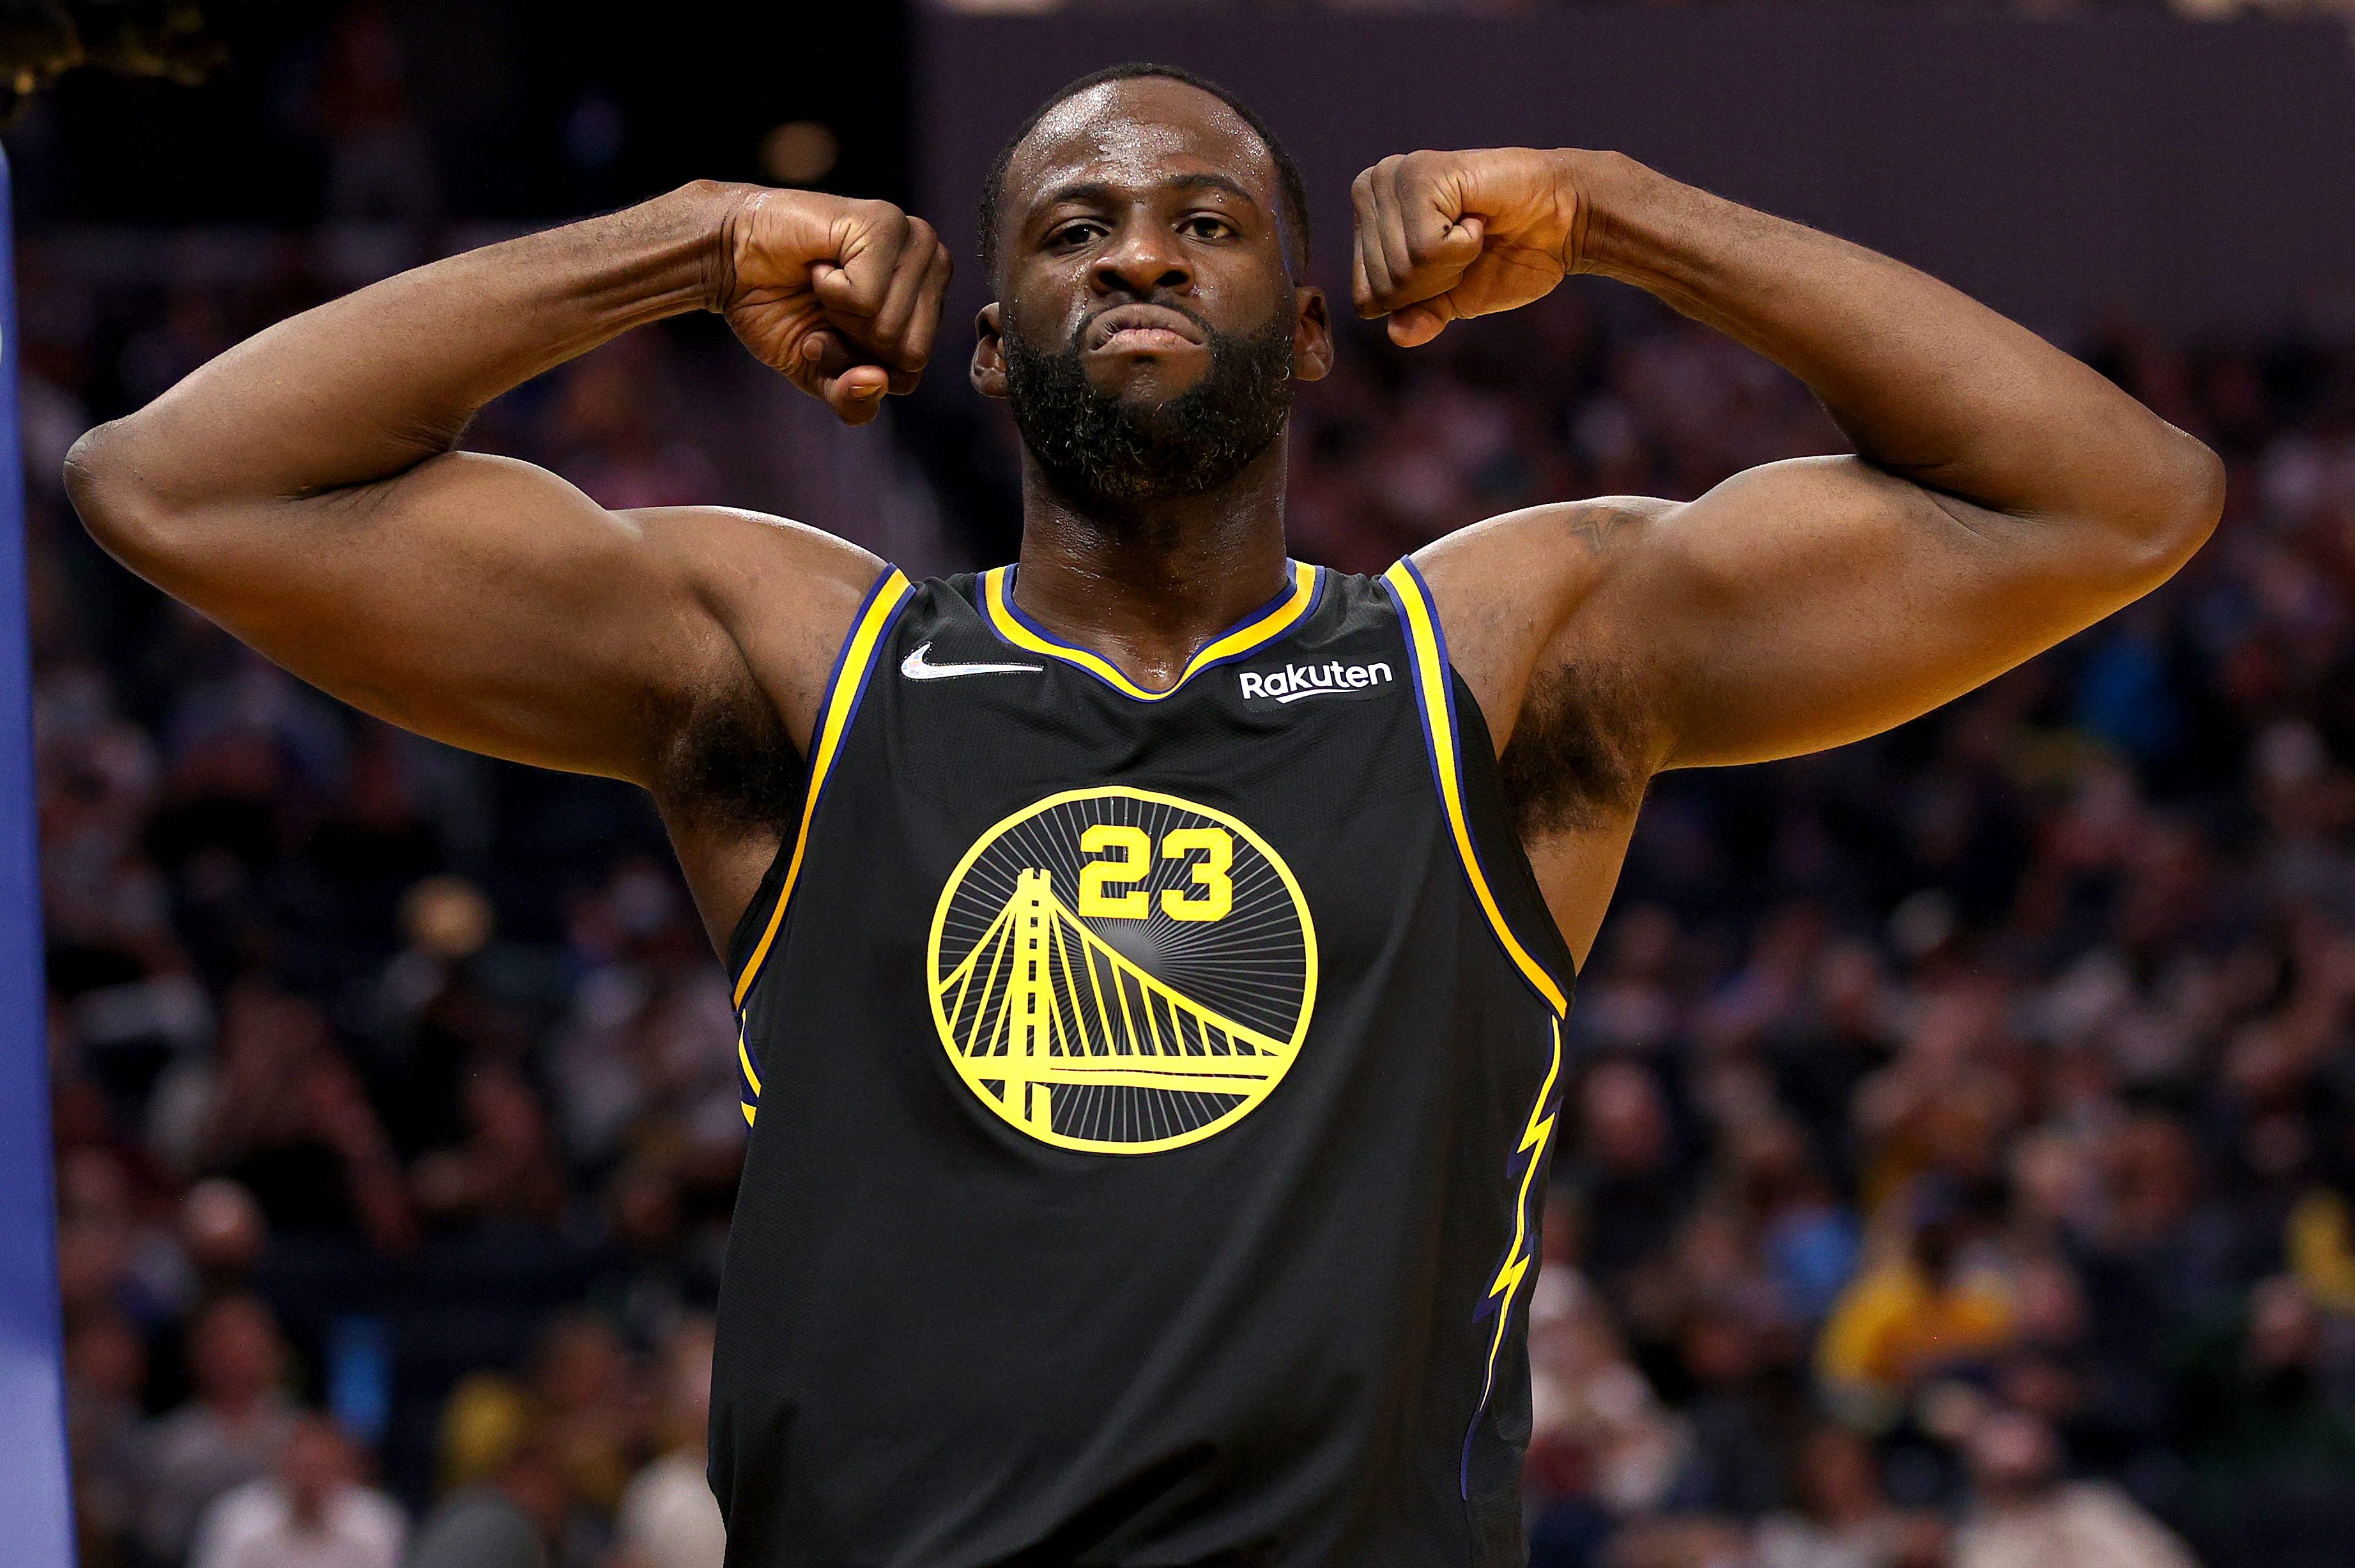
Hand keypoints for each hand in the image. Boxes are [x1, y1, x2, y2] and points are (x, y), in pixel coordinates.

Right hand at [712, 188, 952, 424]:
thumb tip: (876, 382)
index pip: (911, 372)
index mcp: (928, 305)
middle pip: (912, 353)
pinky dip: (830, 290)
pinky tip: (821, 265)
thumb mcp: (819, 374)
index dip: (859, 368)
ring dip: (840, 314)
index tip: (825, 337)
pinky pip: (868, 297)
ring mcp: (914, 242)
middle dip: (854, 344)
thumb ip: (854, 400)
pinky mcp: (885, 223)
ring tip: (824, 283)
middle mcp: (932, 268)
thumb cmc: (779, 308)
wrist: (730, 260)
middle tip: (826, 308)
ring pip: (892, 326)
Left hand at [1350, 148, 1591, 347]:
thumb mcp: (1454, 298)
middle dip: (1437, 280)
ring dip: (1453, 260)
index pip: (1366, 300)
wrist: (1561, 221)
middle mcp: (1370, 192)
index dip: (1418, 299)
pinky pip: (1426, 249)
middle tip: (1468, 243)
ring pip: (1404, 269)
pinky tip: (1477, 215)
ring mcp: (1392, 177)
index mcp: (1366, 224)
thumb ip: (1420, 315)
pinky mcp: (1420, 173)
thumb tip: (1398, 335)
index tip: (1452, 264)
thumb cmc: (1508, 254)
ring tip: (1473, 226)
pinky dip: (1463, 246)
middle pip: (1385, 288)